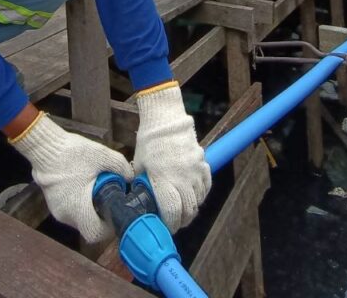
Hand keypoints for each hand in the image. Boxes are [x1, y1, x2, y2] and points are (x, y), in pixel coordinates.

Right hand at [9, 112, 132, 242]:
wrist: (45, 147)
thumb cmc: (73, 154)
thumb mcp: (102, 155)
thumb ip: (121, 167)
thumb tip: (130, 177)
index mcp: (78, 209)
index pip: (96, 234)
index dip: (108, 228)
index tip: (115, 213)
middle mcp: (66, 215)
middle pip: (88, 226)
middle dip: (100, 215)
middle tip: (109, 198)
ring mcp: (56, 210)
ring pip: (79, 218)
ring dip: (89, 208)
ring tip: (96, 189)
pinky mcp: (52, 203)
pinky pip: (70, 210)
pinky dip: (79, 203)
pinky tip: (83, 185)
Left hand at [132, 82, 210, 232]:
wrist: (166, 120)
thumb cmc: (148, 143)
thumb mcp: (139, 166)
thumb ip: (142, 185)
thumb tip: (141, 200)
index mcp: (163, 179)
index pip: (172, 211)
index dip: (170, 224)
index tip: (166, 227)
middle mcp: (182, 178)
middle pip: (189, 210)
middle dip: (182, 221)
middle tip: (176, 223)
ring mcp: (195, 171)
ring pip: (199, 199)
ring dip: (192, 208)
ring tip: (185, 211)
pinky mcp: (203, 163)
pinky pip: (207, 185)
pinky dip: (202, 194)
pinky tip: (195, 196)